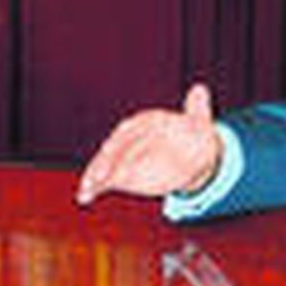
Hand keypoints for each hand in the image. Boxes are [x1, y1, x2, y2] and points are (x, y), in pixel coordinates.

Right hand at [77, 83, 222, 204]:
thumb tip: (199, 89)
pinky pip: (105, 179)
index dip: (118, 144)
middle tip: (97, 178)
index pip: (127, 131)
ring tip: (85, 191)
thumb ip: (197, 110)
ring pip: (104, 165)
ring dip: (93, 177)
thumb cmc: (194, 135)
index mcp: (145, 121)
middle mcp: (130, 137)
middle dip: (103, 164)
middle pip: (112, 150)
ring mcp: (124, 155)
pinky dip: (94, 187)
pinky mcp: (123, 172)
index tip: (110, 154)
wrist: (192, 155)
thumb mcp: (200, 124)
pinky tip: (86, 196)